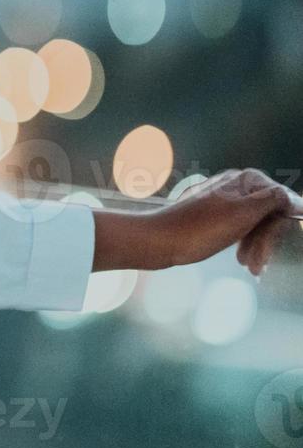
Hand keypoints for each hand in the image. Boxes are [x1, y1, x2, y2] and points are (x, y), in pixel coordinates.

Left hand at [92, 168, 302, 275]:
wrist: (158, 240)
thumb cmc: (200, 229)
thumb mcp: (243, 214)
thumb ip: (272, 201)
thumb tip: (296, 199)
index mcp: (244, 180)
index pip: (281, 201)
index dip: (278, 227)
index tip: (271, 249)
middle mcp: (235, 184)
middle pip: (267, 213)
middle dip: (266, 240)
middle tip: (258, 265)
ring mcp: (223, 198)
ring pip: (254, 223)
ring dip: (256, 246)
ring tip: (252, 267)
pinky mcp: (212, 214)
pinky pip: (239, 227)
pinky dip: (244, 243)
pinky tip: (243, 260)